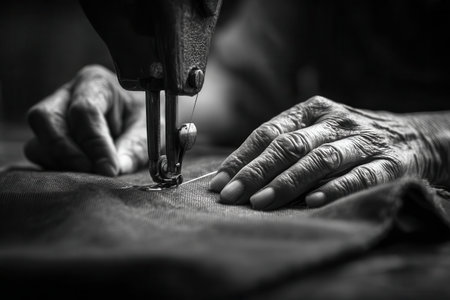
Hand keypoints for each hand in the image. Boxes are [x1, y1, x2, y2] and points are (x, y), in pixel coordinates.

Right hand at [25, 65, 146, 175]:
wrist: (138, 121)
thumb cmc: (142, 119)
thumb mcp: (148, 130)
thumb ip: (134, 148)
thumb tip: (114, 170)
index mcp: (96, 83)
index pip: (85, 111)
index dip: (95, 143)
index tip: (109, 169)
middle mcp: (67, 95)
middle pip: (46, 119)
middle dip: (68, 152)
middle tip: (93, 173)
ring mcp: (53, 116)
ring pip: (37, 140)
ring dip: (62, 163)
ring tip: (92, 175)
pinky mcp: (46, 138)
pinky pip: (39, 155)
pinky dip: (58, 168)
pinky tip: (82, 174)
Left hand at [209, 96, 434, 209]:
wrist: (411, 136)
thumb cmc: (347, 138)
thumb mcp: (315, 130)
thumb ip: (283, 146)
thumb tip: (237, 176)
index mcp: (311, 111)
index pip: (269, 132)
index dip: (242, 157)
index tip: (220, 183)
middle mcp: (335, 122)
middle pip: (290, 145)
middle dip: (257, 171)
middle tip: (232, 196)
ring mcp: (362, 141)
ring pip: (320, 159)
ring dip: (288, 182)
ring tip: (261, 202)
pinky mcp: (389, 163)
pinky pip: (360, 176)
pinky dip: (336, 189)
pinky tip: (313, 203)